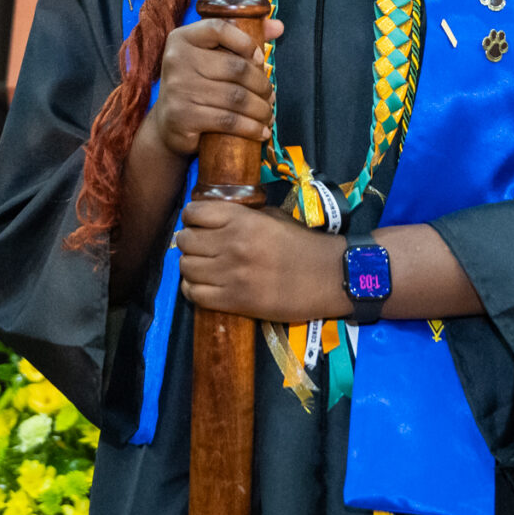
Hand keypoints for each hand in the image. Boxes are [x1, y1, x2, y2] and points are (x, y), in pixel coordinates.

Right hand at [138, 17, 284, 160]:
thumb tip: (279, 26)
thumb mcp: (212, 58)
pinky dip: (251, 128)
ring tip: (268, 115)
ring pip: (236, 98)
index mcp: (182, 39)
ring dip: (261, 110)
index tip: (260, 58)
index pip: (219, 28)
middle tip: (270, 96)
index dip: (246, 42)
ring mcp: (178, 89)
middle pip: (235, 67)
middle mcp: (176, 60)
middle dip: (262, 84)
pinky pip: (228, 121)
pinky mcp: (183, 117)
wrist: (167, 126)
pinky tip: (261, 131)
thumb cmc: (196, 86)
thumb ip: (242, 39)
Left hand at [175, 199, 343, 321]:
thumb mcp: (273, 217)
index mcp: (242, 220)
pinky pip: (193, 294)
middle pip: (185, 241)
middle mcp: (231, 245)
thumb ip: (242, 215)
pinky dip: (193, 289)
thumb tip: (213, 217)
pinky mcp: (233, 301)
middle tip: (200, 245)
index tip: (198, 222)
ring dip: (191, 265)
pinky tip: (205, 285)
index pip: (194, 213)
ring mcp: (230, 275)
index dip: (192, 217)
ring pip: (185, 267)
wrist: (329, 278)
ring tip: (203, 266)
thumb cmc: (303, 244)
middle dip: (189, 241)